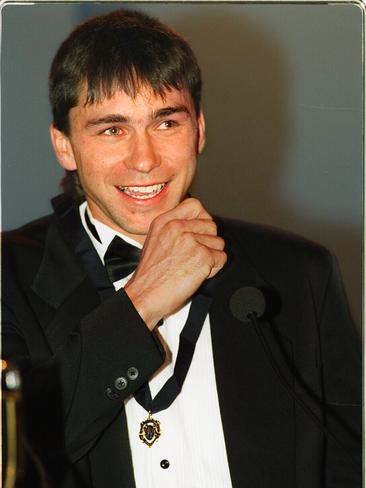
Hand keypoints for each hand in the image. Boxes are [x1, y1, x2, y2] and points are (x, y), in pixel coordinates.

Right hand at [124, 198, 226, 329]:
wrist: (144, 296)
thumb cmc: (150, 277)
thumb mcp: (155, 241)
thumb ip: (174, 229)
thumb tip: (197, 225)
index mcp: (164, 222)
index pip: (195, 205)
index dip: (202, 219)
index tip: (199, 231)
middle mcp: (177, 227)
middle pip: (211, 225)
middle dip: (207, 242)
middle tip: (193, 256)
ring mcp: (190, 240)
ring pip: (218, 242)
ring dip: (211, 257)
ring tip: (193, 266)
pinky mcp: (202, 256)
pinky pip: (221, 258)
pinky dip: (213, 269)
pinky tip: (197, 274)